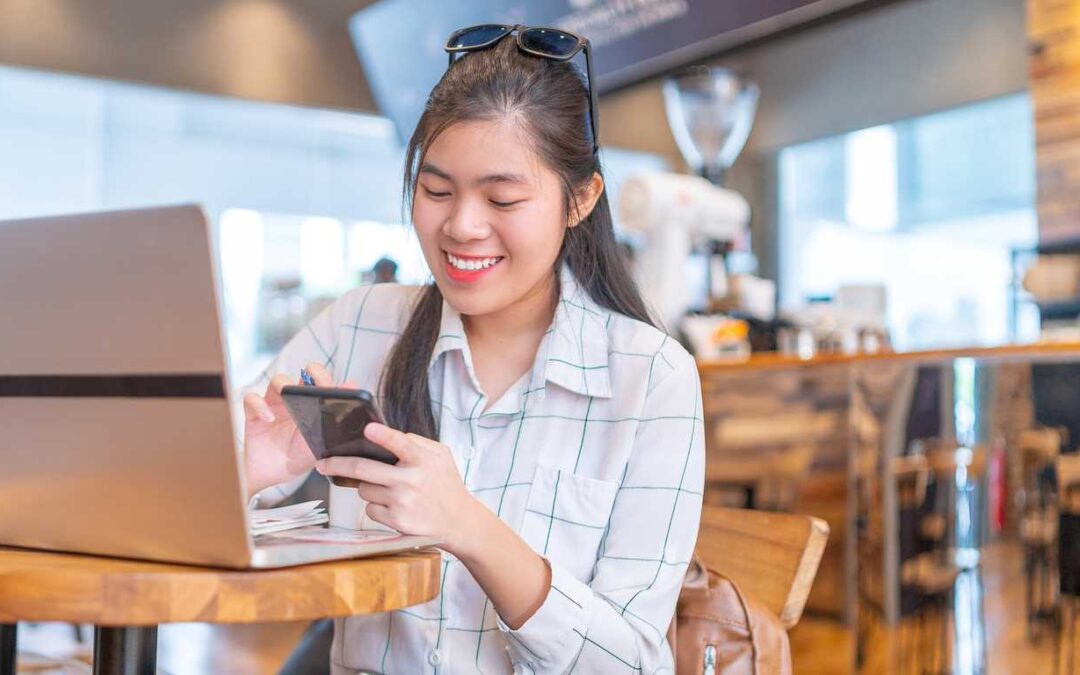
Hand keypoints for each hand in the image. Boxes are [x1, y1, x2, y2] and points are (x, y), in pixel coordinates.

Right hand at [243, 362, 352, 496]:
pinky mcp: (254, 413)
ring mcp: (274, 404)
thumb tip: (350, 409)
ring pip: (277, 381)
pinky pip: (252, 399)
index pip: (324, 383)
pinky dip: (260, 405)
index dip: (329, 379)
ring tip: (287, 397)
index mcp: (313, 405)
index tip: (334, 387)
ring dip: (283, 385)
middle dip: (312, 372)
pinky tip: (269, 418)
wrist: (273, 475)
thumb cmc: (298, 457)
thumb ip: (334, 426)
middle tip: (316, 383)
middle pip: (305, 373)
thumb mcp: (319, 445)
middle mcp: (295, 400)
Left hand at [315, 423, 478, 554]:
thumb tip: (385, 434)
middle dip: (337, 464)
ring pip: (363, 489)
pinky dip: (376, 506)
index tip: (367, 428)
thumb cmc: (445, 484)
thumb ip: (417, 443)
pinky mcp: (396, 521)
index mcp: (423, 460)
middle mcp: (411, 481)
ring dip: (367, 486)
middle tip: (323, 462)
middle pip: (363, 470)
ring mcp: (401, 503)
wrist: (458, 522)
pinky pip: (369, 509)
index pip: (401, 443)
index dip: (382, 435)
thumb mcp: (441, 456)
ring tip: (388, 488)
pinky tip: (393, 506)